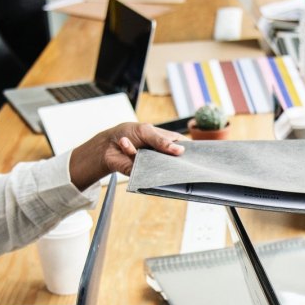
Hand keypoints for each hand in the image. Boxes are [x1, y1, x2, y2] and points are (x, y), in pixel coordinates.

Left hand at [69, 123, 183, 190]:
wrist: (108, 145)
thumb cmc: (128, 134)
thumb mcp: (146, 131)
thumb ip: (162, 140)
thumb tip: (180, 151)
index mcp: (166, 141)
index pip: (183, 145)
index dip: (191, 150)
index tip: (196, 154)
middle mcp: (162, 155)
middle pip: (176, 160)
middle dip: (176, 159)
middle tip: (172, 155)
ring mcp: (153, 165)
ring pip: (162, 167)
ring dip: (151, 157)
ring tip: (139, 146)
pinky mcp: (142, 173)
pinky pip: (143, 168)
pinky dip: (131, 151)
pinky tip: (124, 143)